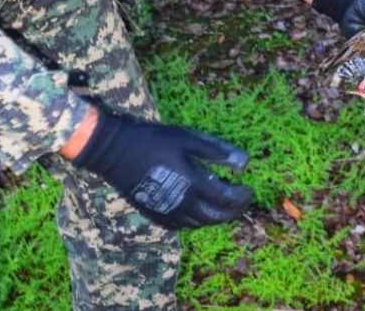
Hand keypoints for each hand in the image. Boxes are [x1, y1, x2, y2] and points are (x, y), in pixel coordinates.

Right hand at [72, 106, 252, 229]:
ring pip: (199, 224)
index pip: (226, 199)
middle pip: (215, 217)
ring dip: (215, 217)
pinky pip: (181, 225)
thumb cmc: (153, 140)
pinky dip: (195, 221)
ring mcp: (167, 212)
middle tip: (241, 200)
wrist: (115, 151)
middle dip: (233, 211)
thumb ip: (216, 151)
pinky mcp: (155, 214)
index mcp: (193, 184)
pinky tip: (196, 209)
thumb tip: (245, 163)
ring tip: (222, 204)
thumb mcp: (187, 138)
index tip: (249, 188)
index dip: (242, 196)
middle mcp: (182, 204)